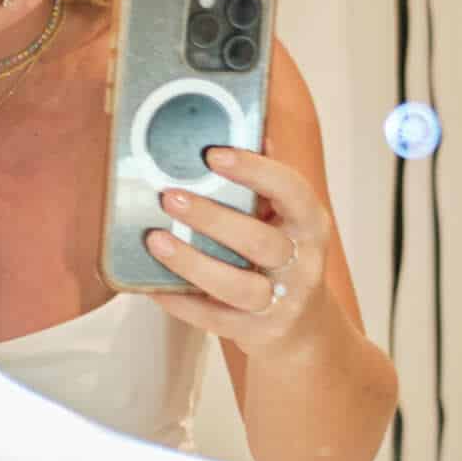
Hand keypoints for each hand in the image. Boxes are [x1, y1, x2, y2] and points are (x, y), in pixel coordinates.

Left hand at [144, 143, 331, 354]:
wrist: (304, 330)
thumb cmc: (284, 259)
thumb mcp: (288, 220)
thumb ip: (267, 181)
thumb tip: (247, 127)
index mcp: (310, 224)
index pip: (292, 190)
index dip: (254, 170)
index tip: (213, 153)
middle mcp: (303, 263)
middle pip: (259, 241)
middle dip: (211, 218)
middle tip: (169, 195)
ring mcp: (282, 302)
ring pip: (237, 286)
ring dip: (192, 262)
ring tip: (155, 239)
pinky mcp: (257, 333)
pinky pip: (214, 319)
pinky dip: (181, 301)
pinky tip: (151, 286)